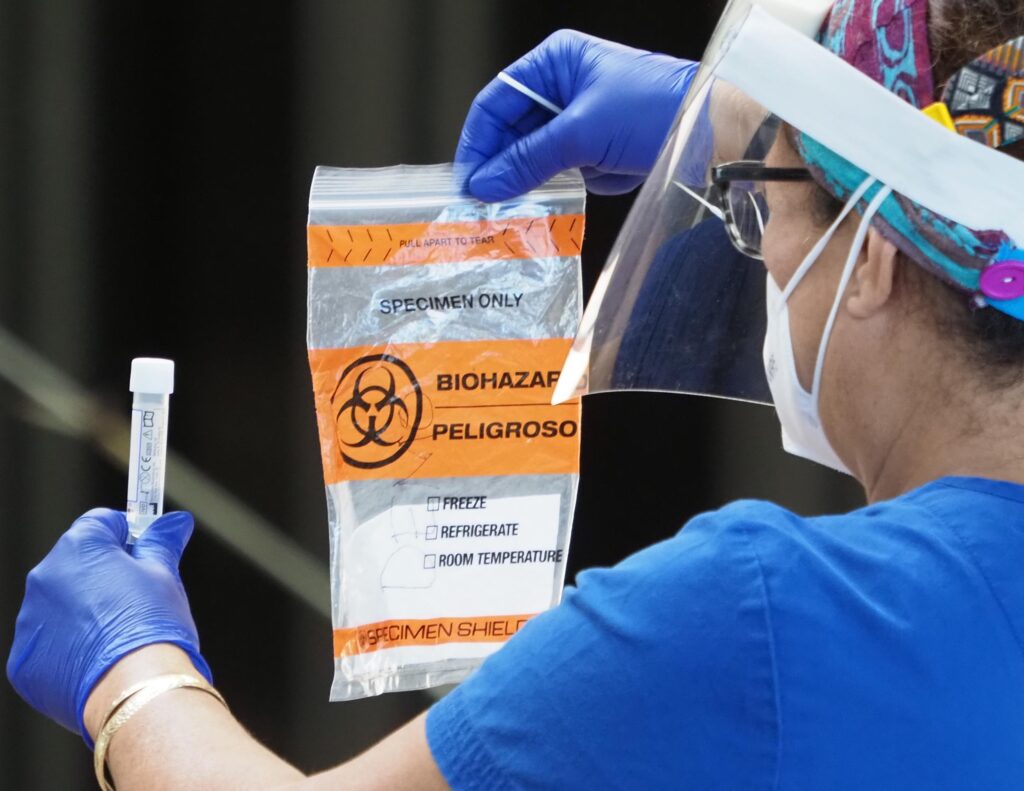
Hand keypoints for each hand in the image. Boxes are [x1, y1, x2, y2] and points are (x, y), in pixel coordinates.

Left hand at [6, 508, 209, 744]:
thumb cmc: (152, 627)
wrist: (135, 688)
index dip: (128, 537)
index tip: (144, 554)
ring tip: (119, 636)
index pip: (103, 523)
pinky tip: (99, 660)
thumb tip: (175, 522)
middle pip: (78, 564)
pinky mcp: (25, 661)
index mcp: (79, 547)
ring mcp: (31, 621)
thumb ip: (163, 541)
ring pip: (61, 605)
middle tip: (137, 600)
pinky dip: (70, 648)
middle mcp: (45, 577)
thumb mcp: (166, 575)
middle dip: (104, 575)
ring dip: (85, 612)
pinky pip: (49, 644)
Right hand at [455, 29, 698, 201]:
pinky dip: (556, 191)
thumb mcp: (582, 132)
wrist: (714, 132)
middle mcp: (564, 88)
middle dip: (500, 167)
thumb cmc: (655, 110)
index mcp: (555, 63)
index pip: (496, 102)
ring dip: (526, 183)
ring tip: (507, 212)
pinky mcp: (597, 151)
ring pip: (535, 157)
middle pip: (513, 133)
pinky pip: (562, 174)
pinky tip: (546, 209)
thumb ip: (529, 159)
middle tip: (482, 204)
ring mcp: (581, 122)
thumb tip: (484, 182)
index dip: (477, 142)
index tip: (466, 180)